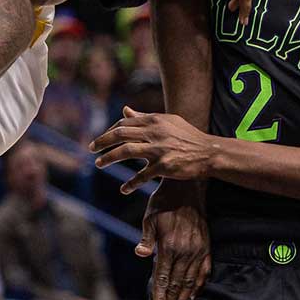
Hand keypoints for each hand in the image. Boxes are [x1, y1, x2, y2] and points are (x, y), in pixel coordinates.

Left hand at [92, 107, 215, 190]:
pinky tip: (123, 189)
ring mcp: (159, 149)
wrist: (208, 152)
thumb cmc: (187, 136)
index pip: (124, 123)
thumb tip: (125, 110)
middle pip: (120, 134)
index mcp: (154, 120)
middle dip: (102, 142)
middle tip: (91, 150)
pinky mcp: (165, 166)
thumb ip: (145, 117)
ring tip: (99, 164)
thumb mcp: (167, 121)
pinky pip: (142, 176)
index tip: (101, 140)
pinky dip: (131, 183)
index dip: (109, 131)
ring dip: (109, 158)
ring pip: (126, 151)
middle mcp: (154, 132)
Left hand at [139, 180, 209, 299]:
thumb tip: (140, 254)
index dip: (161, 299)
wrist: (187, 187)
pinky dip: (199, 285)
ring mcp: (198, 250)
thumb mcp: (150, 218)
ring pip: (190, 281)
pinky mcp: (206, 246)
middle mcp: (185, 252)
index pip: (164, 279)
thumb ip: (147, 238)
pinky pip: (204, 270)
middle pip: (177, 285)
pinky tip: (193, 295)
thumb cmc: (163, 203)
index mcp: (169, 247)